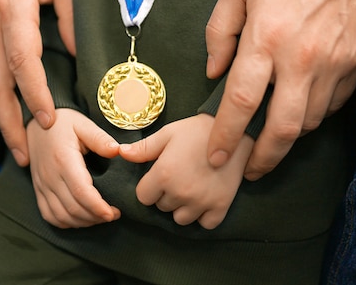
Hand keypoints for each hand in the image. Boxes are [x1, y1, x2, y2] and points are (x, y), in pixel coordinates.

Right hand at [27, 109, 120, 228]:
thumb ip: (100, 138)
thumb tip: (119, 151)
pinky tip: (81, 218)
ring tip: (100, 217)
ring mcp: (41, 185)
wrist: (36, 121)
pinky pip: (49, 215)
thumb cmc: (63, 122)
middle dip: (95, 217)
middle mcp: (50, 176)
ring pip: (62, 216)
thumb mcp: (83, 124)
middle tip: (113, 214)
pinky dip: (66, 222)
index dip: (98, 207)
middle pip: (73, 208)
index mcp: (63, 159)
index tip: (113, 213)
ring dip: (83, 222)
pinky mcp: (38, 190)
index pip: (81, 192)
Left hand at [120, 114, 253, 228]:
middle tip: (177, 178)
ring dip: (181, 208)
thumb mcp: (167, 134)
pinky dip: (203, 216)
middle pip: (161, 207)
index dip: (148, 187)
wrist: (234, 131)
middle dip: (165, 195)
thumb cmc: (196, 130)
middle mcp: (181, 192)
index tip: (158, 177)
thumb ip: (143, 148)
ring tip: (189, 188)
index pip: (143, 197)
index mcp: (164, 174)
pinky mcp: (221, 206)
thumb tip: (121, 154)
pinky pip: (205, 224)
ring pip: (180, 219)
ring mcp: (202, 202)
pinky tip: (203, 199)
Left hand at [205, 0, 355, 179]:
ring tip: (268, 142)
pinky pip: (331, 105)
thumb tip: (213, 73)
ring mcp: (333, 64)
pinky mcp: (354, 64)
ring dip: (287, 138)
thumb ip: (218, 32)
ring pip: (310, 121)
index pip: (242, 100)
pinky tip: (297, 113)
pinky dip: (312, 117)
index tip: (215, 156)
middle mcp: (301, 58)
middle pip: (282, 127)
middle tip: (247, 171)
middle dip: (263, 158)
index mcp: (265, 38)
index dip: (226, 134)